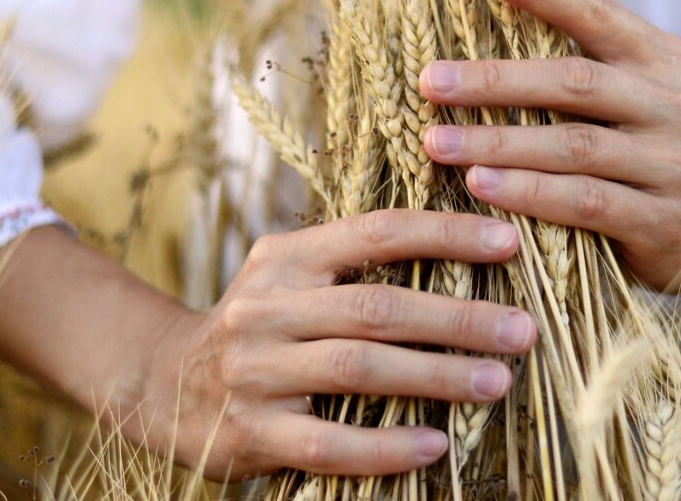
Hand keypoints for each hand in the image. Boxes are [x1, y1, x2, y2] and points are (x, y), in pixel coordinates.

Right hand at [136, 210, 537, 479]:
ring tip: (496, 382)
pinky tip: (434, 445)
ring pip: (358, 369)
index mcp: (287, 258)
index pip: (376, 233)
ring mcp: (255, 371)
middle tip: (522, 330)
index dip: (445, 234)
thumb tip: (463, 243)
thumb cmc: (260, 325)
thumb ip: (354, 260)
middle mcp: (267, 308)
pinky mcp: (252, 432)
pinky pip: (329, 442)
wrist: (159, 383)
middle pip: (376, 307)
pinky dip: (386, 446)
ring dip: (436, 375)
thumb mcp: (291, 275)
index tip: (507, 241)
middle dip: (457, 319)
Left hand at [418, 0, 680, 291]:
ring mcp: (676, 165)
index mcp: (664, 58)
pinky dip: (529, 193)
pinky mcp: (664, 222)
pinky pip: (585, 203)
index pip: (596, 14)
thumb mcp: (628, 97)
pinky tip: (482, 187)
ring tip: (438, 141)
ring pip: (575, 147)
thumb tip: (486, 17)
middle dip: (495, 81)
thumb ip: (578, 63)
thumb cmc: (644, 150)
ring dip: (499, 142)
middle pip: (576, 82)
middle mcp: (677, 104)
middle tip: (430, 80)